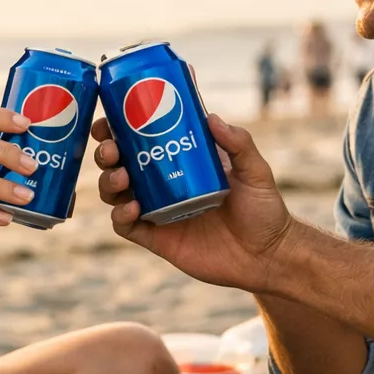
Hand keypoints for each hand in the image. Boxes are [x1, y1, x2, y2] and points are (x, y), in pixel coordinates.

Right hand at [91, 113, 293, 291]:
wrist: (266, 256)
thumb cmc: (263, 209)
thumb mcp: (254, 171)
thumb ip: (239, 143)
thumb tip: (211, 117)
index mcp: (180, 160)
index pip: (141, 138)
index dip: (118, 128)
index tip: (109, 120)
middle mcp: (162, 183)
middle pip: (120, 163)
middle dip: (107, 153)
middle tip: (112, 149)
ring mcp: (157, 210)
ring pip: (116, 192)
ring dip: (109, 181)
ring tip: (123, 178)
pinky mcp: (156, 238)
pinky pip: (126, 226)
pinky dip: (121, 215)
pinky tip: (132, 208)